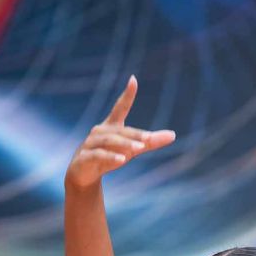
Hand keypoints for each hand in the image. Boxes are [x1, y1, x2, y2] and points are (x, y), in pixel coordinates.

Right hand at [65, 76, 175, 190]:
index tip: (133, 80)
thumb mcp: (130, 150)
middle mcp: (99, 131)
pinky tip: (121, 160)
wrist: (83, 175)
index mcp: (111, 126)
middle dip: (135, 136)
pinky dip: (110, 157)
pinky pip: (98, 155)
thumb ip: (149, 142)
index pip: (119, 108)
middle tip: (149, 140)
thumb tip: (172, 135)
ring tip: (139, 150)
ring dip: (124, 145)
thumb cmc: (109, 157)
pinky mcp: (84, 158)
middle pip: (120, 131)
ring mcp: (90, 144)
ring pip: (109, 141)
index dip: (127, 95)